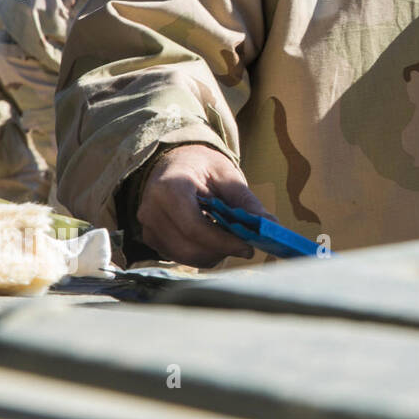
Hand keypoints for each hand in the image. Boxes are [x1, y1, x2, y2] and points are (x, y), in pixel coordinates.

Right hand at [135, 144, 273, 267]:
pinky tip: (214, 237)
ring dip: (213, 254)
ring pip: (184, 256)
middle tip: (245, 246)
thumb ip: (246, 202)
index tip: (249, 247)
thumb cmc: (201, 165)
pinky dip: (201, 252)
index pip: (194, 226)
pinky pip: (179, 255)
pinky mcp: (151, 238)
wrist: (174, 161)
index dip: (223, 242)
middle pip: (188, 247)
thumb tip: (270, 225)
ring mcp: (148, 226)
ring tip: (231, 240)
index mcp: (170, 188)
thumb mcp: (227, 175)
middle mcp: (151, 210)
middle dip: (221, 251)